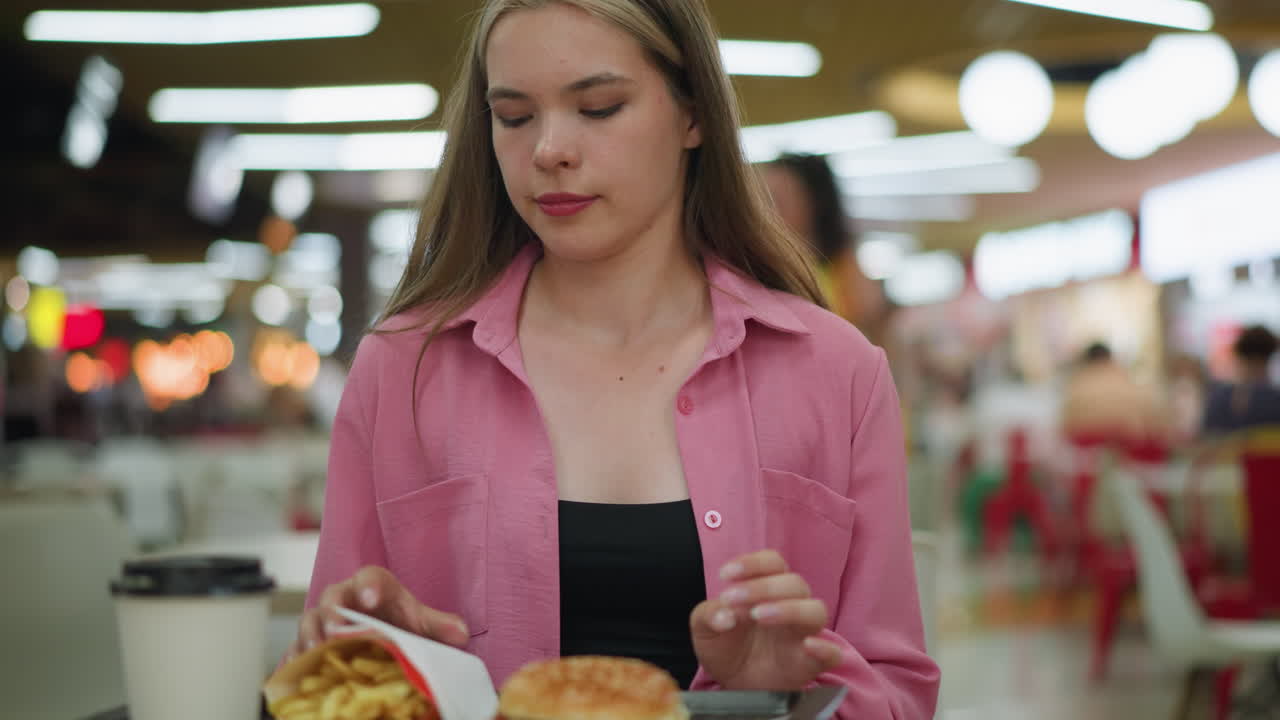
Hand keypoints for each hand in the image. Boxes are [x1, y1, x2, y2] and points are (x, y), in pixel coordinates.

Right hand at [288, 566, 469, 658]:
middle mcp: (343, 599)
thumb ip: (437, 625)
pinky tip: (290, 672)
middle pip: (333, 598)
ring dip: (310, 636)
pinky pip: (294, 648)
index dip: (370, 585)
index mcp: (373, 587)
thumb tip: (460, 633)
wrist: (376, 632)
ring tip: (314, 651)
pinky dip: (292, 660)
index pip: (371, 577)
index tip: (372, 598)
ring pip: (309, 621)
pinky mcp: (307, 643)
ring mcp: (322, 621)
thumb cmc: (396, 620)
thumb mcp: (418, 621)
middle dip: (334, 613)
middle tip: (336, 630)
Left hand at [690, 550, 843, 689]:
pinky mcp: (810, 664)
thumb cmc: (725, 647)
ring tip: (759, 615)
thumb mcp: (704, 628)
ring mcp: (803, 635)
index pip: (773, 562)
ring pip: (816, 610)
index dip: (752, 563)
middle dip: (763, 587)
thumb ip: (709, 615)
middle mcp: (791, 605)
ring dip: (789, 609)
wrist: (732, 685)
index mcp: (768, 589)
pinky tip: (808, 646)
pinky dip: (825, 648)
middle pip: (794, 583)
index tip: (725, 575)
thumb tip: (724, 616)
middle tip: (733, 599)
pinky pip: (832, 654)